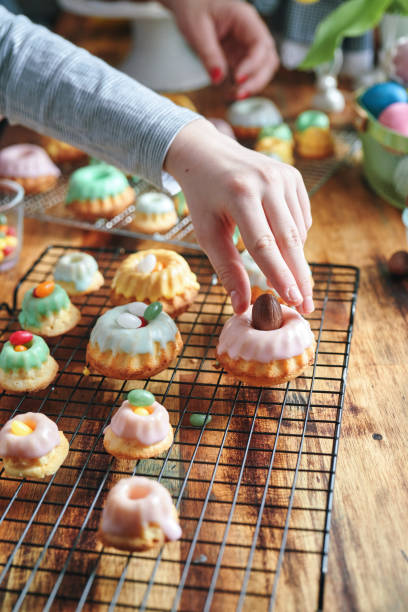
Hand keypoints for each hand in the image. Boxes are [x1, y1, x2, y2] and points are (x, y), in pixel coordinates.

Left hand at [161, 0, 278, 97]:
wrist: (188, 4)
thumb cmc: (193, 8)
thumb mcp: (197, 30)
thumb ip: (209, 55)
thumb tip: (218, 79)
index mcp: (245, 19)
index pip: (261, 44)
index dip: (253, 65)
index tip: (238, 79)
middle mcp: (251, 32)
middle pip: (268, 59)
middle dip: (258, 80)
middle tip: (239, 95)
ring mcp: (247, 44)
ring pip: (263, 68)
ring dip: (253, 85)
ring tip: (234, 96)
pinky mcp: (240, 55)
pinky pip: (249, 73)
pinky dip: (243, 85)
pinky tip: (231, 93)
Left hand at [165, 119, 313, 314]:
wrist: (208, 154)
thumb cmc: (204, 199)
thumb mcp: (207, 234)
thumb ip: (227, 270)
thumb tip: (241, 307)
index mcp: (240, 195)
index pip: (265, 245)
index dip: (280, 275)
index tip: (293, 301)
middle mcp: (267, 182)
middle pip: (289, 240)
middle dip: (299, 277)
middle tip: (306, 306)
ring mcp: (284, 176)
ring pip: (298, 232)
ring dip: (293, 259)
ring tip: (284, 276)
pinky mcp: (294, 176)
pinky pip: (301, 219)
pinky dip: (294, 238)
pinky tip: (280, 243)